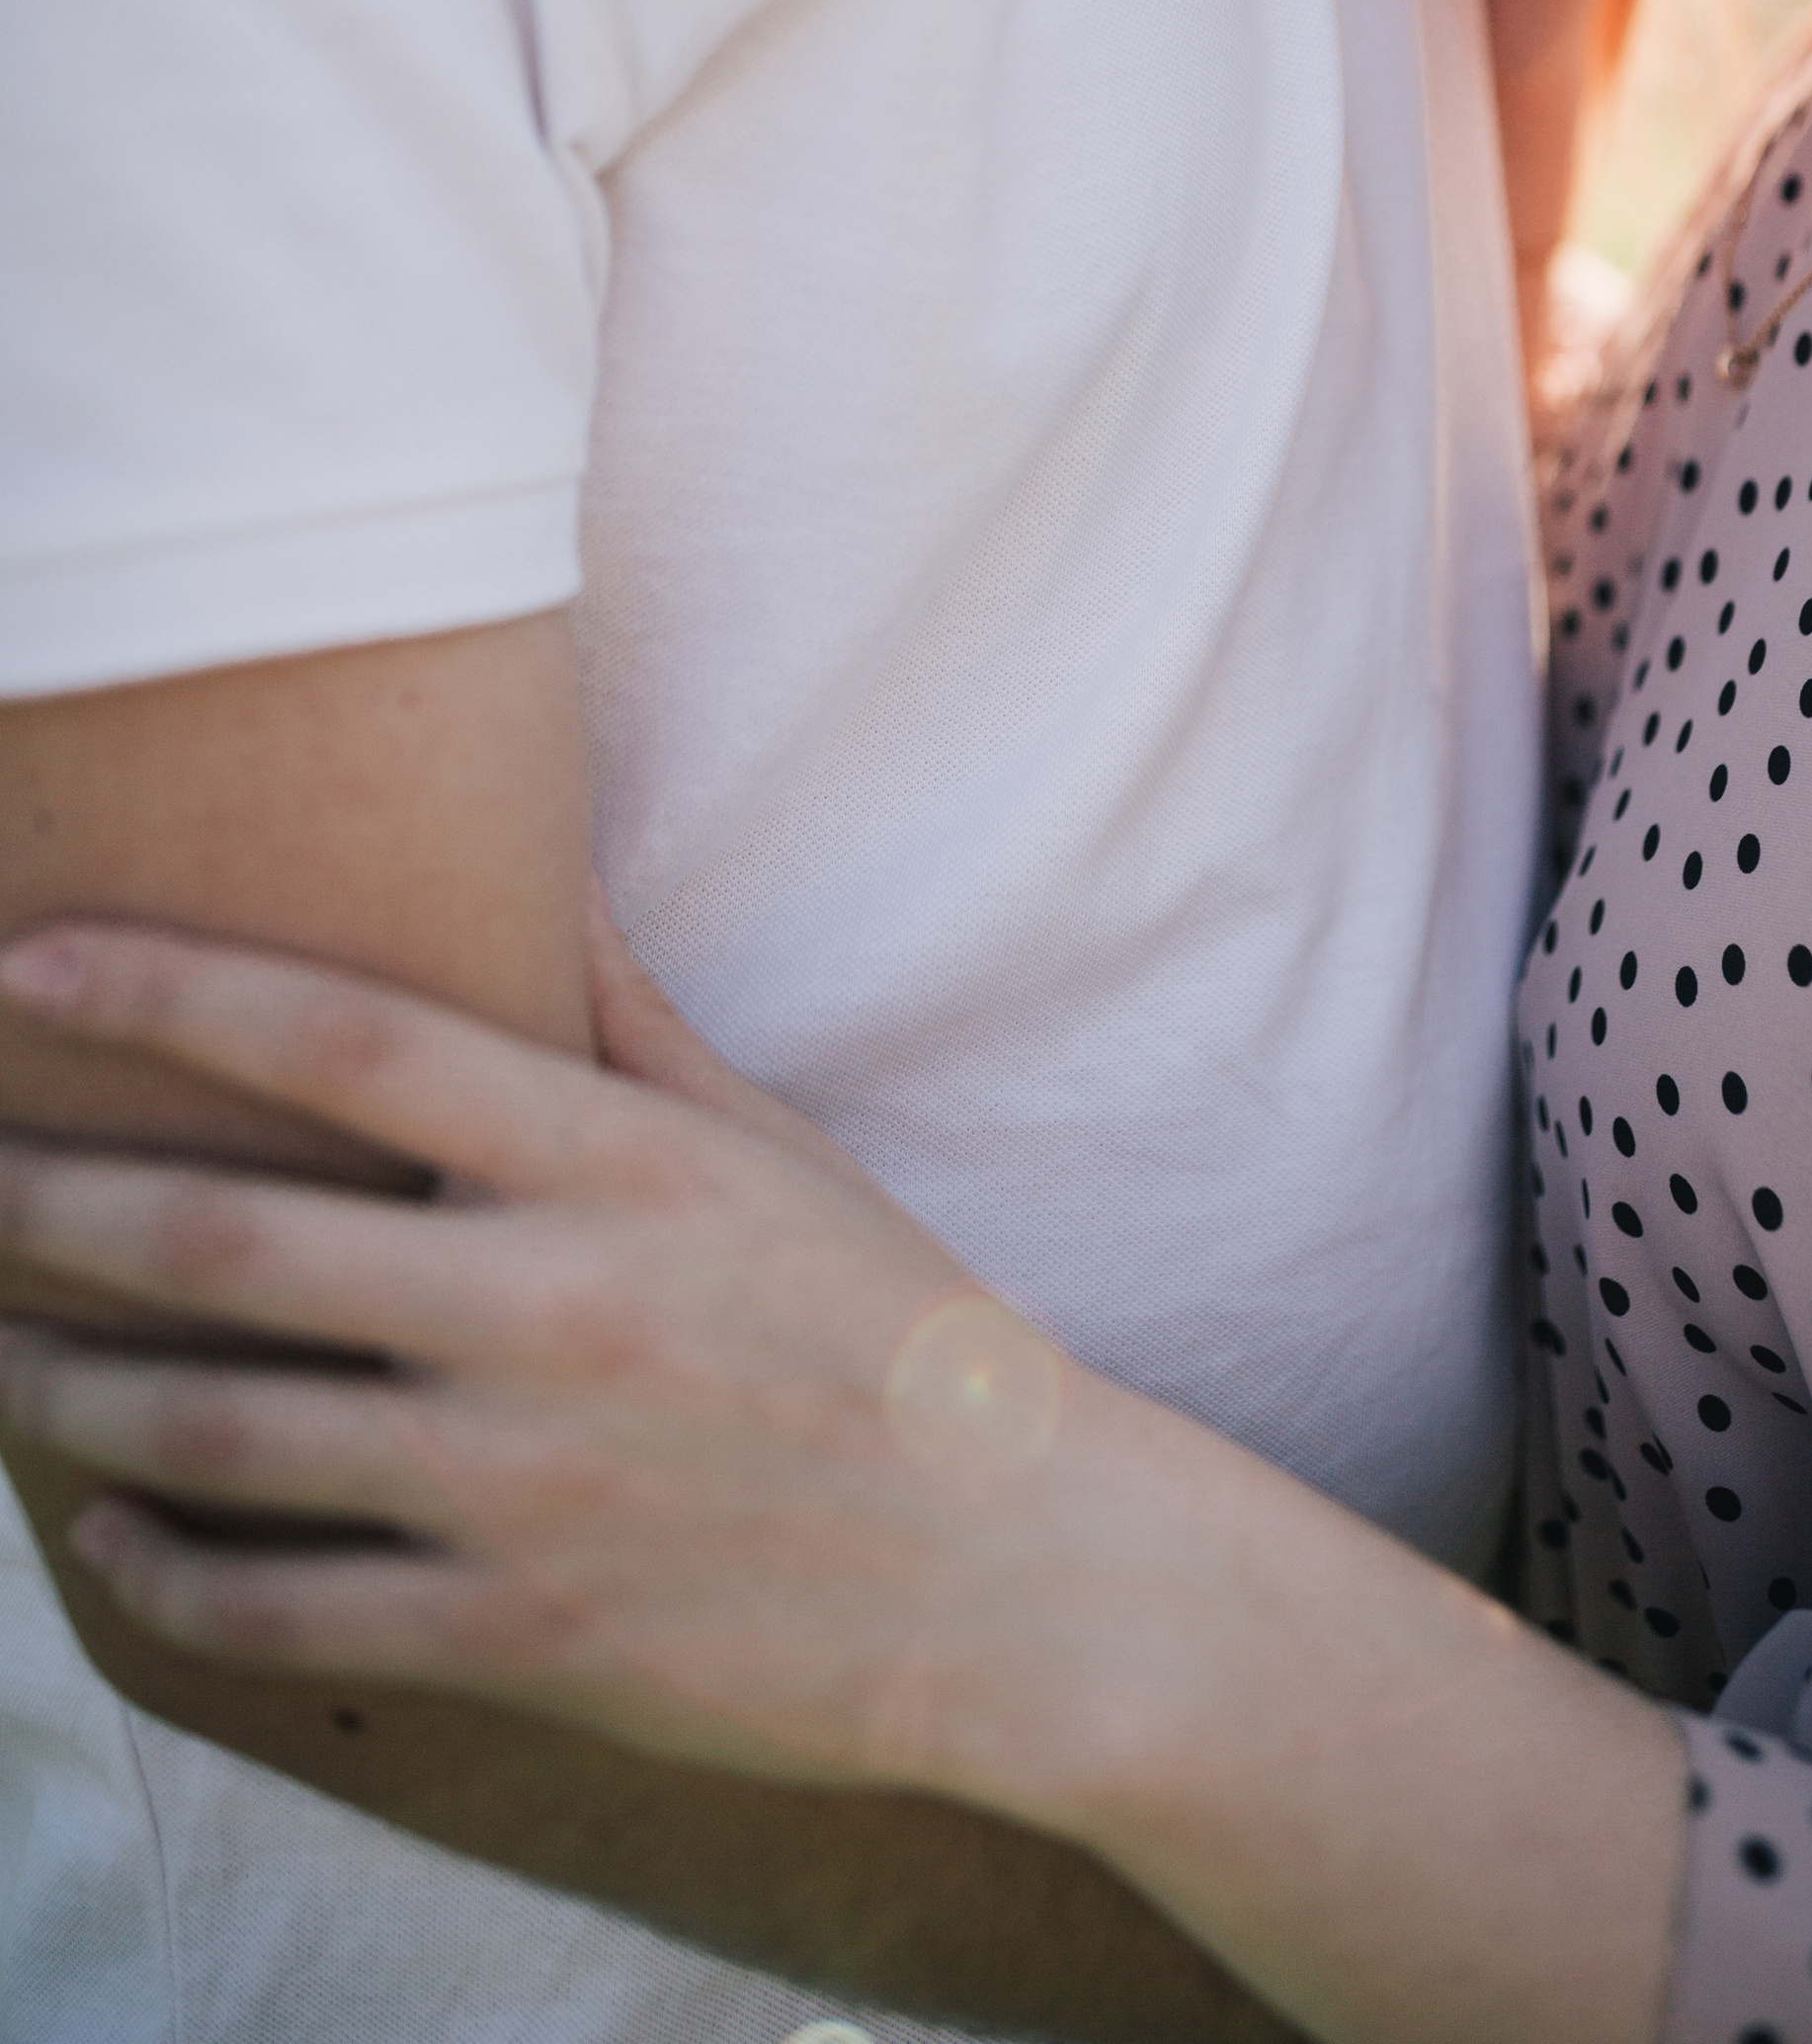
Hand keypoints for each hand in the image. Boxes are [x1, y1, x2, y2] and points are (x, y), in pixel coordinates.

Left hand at [0, 918, 1155, 1819]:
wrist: (1021, 1580)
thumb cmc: (898, 1333)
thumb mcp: (774, 1145)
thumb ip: (629, 1014)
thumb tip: (536, 864)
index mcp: (615, 1166)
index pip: (348, 1038)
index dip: (171, 990)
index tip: (30, 956)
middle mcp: (548, 1309)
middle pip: (230, 1237)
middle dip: (52, 1200)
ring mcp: (522, 1485)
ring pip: (220, 1430)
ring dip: (72, 1392)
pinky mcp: (518, 1639)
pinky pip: (282, 1609)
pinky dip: (166, 1575)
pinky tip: (109, 1540)